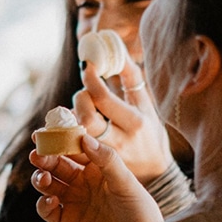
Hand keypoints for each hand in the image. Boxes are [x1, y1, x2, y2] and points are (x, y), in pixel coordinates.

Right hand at [31, 134, 162, 221]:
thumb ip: (107, 159)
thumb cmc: (140, 212)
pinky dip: (43, 204)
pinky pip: (46, 210)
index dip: (59, 140)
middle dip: (44, 159)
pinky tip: (51, 201)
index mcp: (97, 169)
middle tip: (36, 155)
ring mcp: (73, 202)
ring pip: (47, 185)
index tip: (45, 132)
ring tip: (43, 178)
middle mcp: (83, 183)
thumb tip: (84, 138)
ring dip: (40, 179)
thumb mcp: (126, 183)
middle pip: (56, 166)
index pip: (73, 149)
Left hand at [72, 58, 173, 182]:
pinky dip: (65, 138)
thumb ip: (131, 77)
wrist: (156, 173)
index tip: (86, 66)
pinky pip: (73, 153)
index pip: (103, 98)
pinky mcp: (95, 169)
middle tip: (83, 95)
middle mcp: (121, 141)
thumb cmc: (149, 132)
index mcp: (135, 122)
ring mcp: (107, 158)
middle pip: (87, 119)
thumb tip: (116, 48)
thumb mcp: (146, 105)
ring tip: (76, 112)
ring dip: (70, 120)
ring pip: (77, 137)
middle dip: (79, 101)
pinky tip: (66, 129)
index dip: (89, 79)